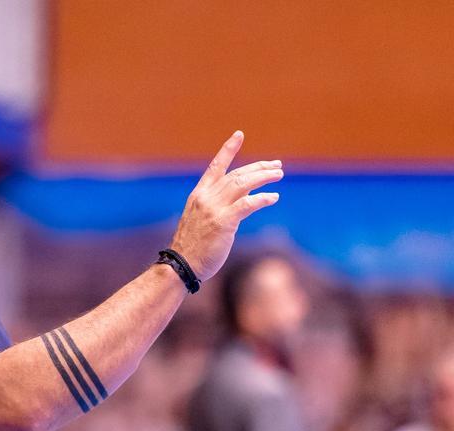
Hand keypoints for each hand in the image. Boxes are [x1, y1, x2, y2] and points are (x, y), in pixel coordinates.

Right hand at [169, 131, 283, 280]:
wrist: (181, 264)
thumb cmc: (192, 247)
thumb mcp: (201, 220)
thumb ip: (218, 206)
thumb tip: (244, 198)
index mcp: (198, 195)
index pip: (215, 166)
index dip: (228, 149)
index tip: (239, 134)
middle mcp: (205, 198)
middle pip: (236, 174)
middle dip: (258, 167)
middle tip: (277, 166)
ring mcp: (214, 209)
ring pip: (243, 184)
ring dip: (263, 178)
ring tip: (279, 176)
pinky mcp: (224, 222)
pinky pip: (248, 204)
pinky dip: (262, 199)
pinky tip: (273, 197)